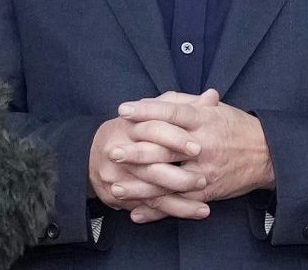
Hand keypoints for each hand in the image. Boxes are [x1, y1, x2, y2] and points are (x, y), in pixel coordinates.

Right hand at [88, 112, 208, 221]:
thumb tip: (213, 97)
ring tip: (205, 202)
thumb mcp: (153, 111)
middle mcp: (120, 149)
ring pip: (151, 188)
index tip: (197, 148)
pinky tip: (197, 211)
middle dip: (177, 173)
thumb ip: (182, 105)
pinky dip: (176, 210)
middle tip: (204, 178)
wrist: (94, 154)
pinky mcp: (121, 196)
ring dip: (180, 196)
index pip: (153, 128)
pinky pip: (150, 206)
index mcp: (130, 125)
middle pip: (150, 162)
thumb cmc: (133, 128)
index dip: (175, 138)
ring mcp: (118, 175)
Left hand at [118, 89, 273, 222]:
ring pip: (168, 180)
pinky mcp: (206, 191)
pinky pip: (179, 202)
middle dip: (136, 151)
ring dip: (140, 186)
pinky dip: (158, 209)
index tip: (123, 110)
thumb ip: (187, 103)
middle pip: (165, 148)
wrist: (267, 155)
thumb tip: (158, 98)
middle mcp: (202, 144)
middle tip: (113, 152)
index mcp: (204, 120)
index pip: (172, 113)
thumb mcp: (216, 109)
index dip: (147, 110)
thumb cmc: (237, 128)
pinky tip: (137, 212)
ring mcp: (204, 170)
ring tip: (116, 187)